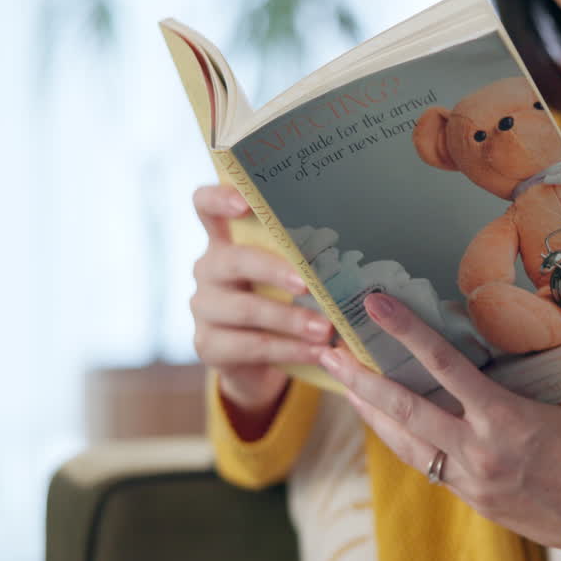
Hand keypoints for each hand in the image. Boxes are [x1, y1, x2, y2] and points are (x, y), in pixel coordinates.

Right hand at [190, 185, 332, 436]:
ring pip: (244, 309)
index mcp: (226, 241)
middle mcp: (208, 270)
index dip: (219, 199)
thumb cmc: (283, 301)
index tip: (246, 203)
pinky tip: (318, 353)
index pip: (205, 206)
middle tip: (308, 283)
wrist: (261, 361)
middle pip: (232, 261)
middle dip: (272, 270)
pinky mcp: (208, 346)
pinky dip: (290, 349)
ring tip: (325, 329)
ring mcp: (204, 308)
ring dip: (290, 319)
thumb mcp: (291, 273)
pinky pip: (252, 346)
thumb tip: (357, 239)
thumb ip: (303, 255)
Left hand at [320, 293, 560, 549]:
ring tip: (348, 386)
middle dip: (360, 378)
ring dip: (371, 412)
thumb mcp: (549, 403)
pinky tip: (387, 424)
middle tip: (330, 352)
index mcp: (502, 416)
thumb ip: (508, 384)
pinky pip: (424, 463)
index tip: (376, 304)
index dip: (405, 330)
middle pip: (403, 408)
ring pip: (403, 442)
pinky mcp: (469, 497)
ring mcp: (468, 478)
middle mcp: (477, 449)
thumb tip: (476, 355)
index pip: (442, 364)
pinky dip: (402, 439)